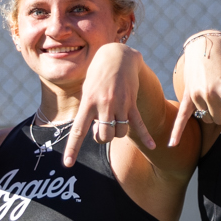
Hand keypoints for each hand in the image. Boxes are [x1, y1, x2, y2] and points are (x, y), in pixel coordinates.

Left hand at [64, 44, 154, 165]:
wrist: (116, 56)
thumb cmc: (98, 75)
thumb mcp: (87, 90)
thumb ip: (89, 111)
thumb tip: (99, 132)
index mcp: (88, 103)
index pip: (78, 130)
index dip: (72, 149)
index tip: (68, 164)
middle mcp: (103, 105)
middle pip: (104, 137)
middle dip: (103, 138)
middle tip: (101, 128)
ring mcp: (119, 104)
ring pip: (120, 133)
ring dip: (117, 133)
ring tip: (114, 121)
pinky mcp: (132, 103)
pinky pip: (139, 124)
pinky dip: (146, 135)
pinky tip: (153, 145)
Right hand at [170, 33, 220, 152]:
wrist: (205, 45)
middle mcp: (212, 93)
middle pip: (220, 120)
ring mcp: (198, 94)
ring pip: (206, 118)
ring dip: (211, 112)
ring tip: (213, 94)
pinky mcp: (187, 94)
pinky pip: (182, 117)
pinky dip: (177, 131)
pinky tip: (172, 144)